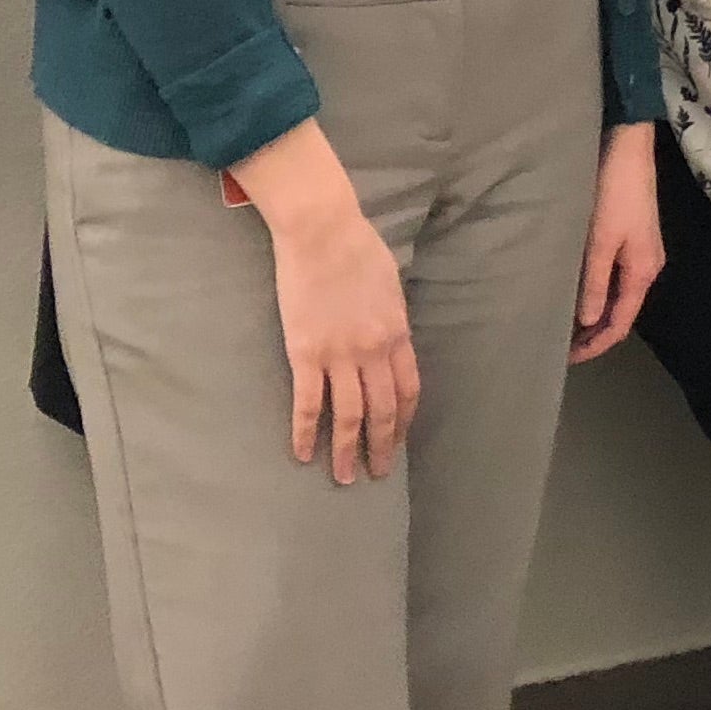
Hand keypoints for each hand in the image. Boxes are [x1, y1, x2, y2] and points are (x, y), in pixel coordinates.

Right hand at [229, 119, 416, 481]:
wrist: (322, 232)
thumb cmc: (357, 248)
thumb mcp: (389, 285)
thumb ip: (390, 319)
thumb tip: (390, 340)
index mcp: (397, 334)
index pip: (408, 389)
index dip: (403, 420)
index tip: (397, 438)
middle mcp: (373, 351)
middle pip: (382, 411)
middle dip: (380, 446)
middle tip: (376, 473)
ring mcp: (338, 355)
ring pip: (348, 416)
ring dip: (346, 451)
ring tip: (343, 477)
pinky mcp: (305, 353)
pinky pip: (307, 403)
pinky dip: (305, 432)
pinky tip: (303, 454)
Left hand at [570, 123, 665, 364]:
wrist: (628, 148)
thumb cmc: (614, 194)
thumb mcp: (599, 241)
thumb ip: (593, 283)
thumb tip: (586, 321)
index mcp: (642, 273)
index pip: (620, 323)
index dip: (596, 345)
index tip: (568, 359)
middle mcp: (647, 267)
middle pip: (621, 312)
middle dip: (594, 332)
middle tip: (561, 346)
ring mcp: (641, 252)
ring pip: (617, 295)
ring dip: (595, 312)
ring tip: (565, 323)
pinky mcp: (632, 237)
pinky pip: (615, 277)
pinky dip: (598, 291)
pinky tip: (578, 291)